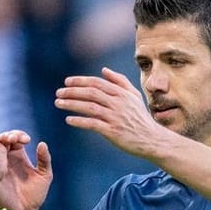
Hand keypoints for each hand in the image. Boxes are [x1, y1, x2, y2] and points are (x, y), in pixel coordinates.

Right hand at [0, 131, 51, 209]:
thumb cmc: (35, 195)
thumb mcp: (44, 176)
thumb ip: (45, 160)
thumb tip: (42, 144)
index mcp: (17, 156)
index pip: (12, 138)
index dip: (16, 134)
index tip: (25, 139)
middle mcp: (5, 159)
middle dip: (5, 136)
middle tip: (11, 139)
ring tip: (4, 146)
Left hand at [56, 68, 171, 160]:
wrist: (152, 139)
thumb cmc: (141, 118)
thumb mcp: (134, 96)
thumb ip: (119, 81)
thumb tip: (104, 70)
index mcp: (121, 93)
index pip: (96, 83)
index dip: (80, 81)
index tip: (66, 82)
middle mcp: (118, 103)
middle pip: (91, 93)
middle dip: (72, 91)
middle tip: (58, 93)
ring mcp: (115, 117)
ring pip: (89, 107)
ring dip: (72, 104)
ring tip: (58, 103)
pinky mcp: (113, 132)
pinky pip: (93, 124)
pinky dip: (79, 121)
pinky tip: (68, 120)